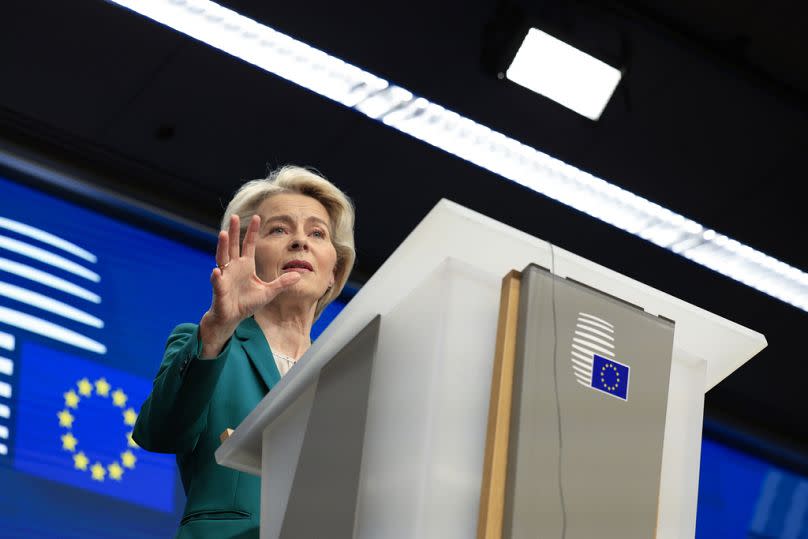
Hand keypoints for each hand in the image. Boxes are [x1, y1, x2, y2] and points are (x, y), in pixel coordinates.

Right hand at [199, 214, 300, 357]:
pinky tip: (217, 271)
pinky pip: (218, 282)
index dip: (253, 232)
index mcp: (246, 266)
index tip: (258, 217)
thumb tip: (299, 275)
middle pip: (233, 245)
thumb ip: (282, 283)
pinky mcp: (220, 289)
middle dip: (234, 232)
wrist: (233, 317)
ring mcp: (225, 276)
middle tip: (235, 217)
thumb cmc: (247, 303)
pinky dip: (217, 277)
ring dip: (222, 246)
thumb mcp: (269, 292)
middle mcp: (234, 267)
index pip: (249, 244)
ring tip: (223, 234)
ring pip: (222, 258)